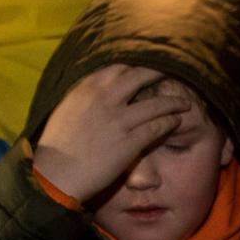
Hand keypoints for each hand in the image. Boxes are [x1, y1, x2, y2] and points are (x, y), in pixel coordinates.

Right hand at [31, 64, 190, 203]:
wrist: (55, 174)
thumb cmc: (56, 146)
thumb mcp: (65, 109)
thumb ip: (83, 95)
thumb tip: (96, 89)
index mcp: (87, 88)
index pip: (118, 67)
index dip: (136, 66)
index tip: (147, 67)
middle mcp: (105, 98)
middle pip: (141, 77)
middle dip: (160, 73)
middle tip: (173, 74)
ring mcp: (119, 119)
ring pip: (155, 104)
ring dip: (173, 102)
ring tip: (184, 103)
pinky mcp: (130, 141)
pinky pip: (157, 127)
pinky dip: (169, 122)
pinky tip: (176, 121)